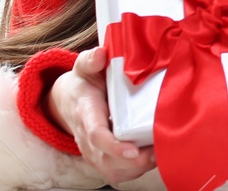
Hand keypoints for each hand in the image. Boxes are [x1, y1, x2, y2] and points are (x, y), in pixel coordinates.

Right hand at [49, 46, 156, 184]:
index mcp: (85, 113)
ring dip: (137, 168)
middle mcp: (87, 138)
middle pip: (106, 160)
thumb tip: (102, 54)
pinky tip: (153, 158)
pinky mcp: (102, 158)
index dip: (114, 146)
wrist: (68, 101)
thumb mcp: (83, 67)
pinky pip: (117, 174)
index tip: (133, 150)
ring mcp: (94, 152)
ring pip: (113, 171)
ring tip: (159, 154)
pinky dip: (135, 171)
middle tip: (157, 152)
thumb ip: (91, 60)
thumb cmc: (83, 83)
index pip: (96, 134)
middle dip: (132, 162)